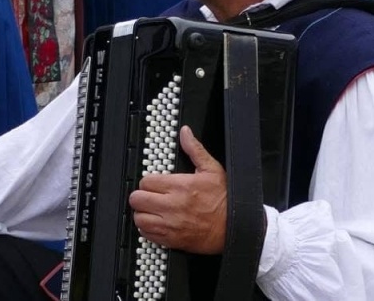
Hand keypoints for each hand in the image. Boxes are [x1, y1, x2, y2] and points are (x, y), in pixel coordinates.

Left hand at [129, 126, 227, 254]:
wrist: (236, 227)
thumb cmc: (225, 200)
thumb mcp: (212, 169)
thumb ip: (195, 149)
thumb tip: (185, 133)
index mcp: (180, 186)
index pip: (146, 182)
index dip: (148, 182)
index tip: (154, 184)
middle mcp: (173, 206)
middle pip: (137, 199)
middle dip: (141, 196)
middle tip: (149, 196)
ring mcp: (171, 225)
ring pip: (139, 218)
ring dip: (142, 213)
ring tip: (151, 210)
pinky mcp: (173, 240)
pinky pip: (147, 235)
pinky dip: (148, 229)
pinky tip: (156, 223)